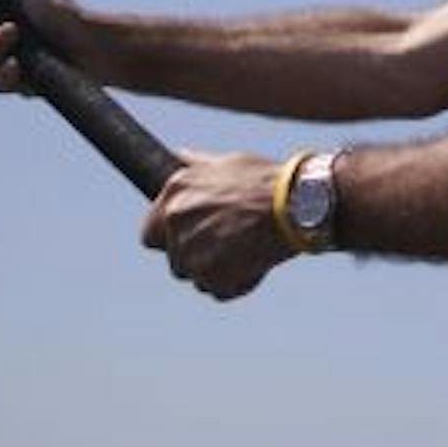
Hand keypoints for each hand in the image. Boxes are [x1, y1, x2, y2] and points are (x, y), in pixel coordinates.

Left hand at [141, 150, 296, 299]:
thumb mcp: (226, 163)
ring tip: (245, 253)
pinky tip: (255, 264)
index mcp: (175, 193)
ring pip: (196, 277)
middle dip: (198, 257)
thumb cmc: (264, 181)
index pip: (150, 235)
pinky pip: (218, 290)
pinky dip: (234, 284)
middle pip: (176, 260)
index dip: (169, 240)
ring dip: (216, 272)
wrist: (297, 205)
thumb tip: (176, 156)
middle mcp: (177, 221)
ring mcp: (192, 250)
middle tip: (227, 246)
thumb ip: (195, 166)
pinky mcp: (212, 276)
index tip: (189, 239)